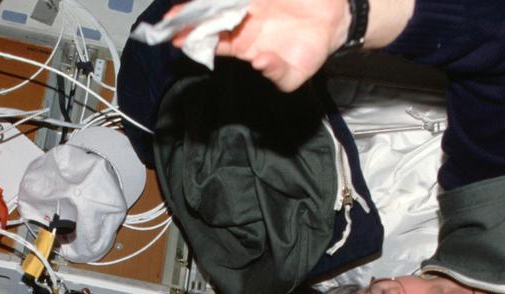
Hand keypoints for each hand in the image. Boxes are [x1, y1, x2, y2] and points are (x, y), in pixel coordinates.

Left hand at [172, 0, 351, 91]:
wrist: (334, 22)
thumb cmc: (310, 52)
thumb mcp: (295, 75)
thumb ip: (277, 74)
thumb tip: (259, 63)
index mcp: (243, 45)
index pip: (213, 42)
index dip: (195, 40)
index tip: (177, 40)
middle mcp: (242, 22)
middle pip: (210, 17)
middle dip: (189, 17)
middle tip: (170, 18)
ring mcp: (251, 2)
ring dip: (203, 0)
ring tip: (182, 5)